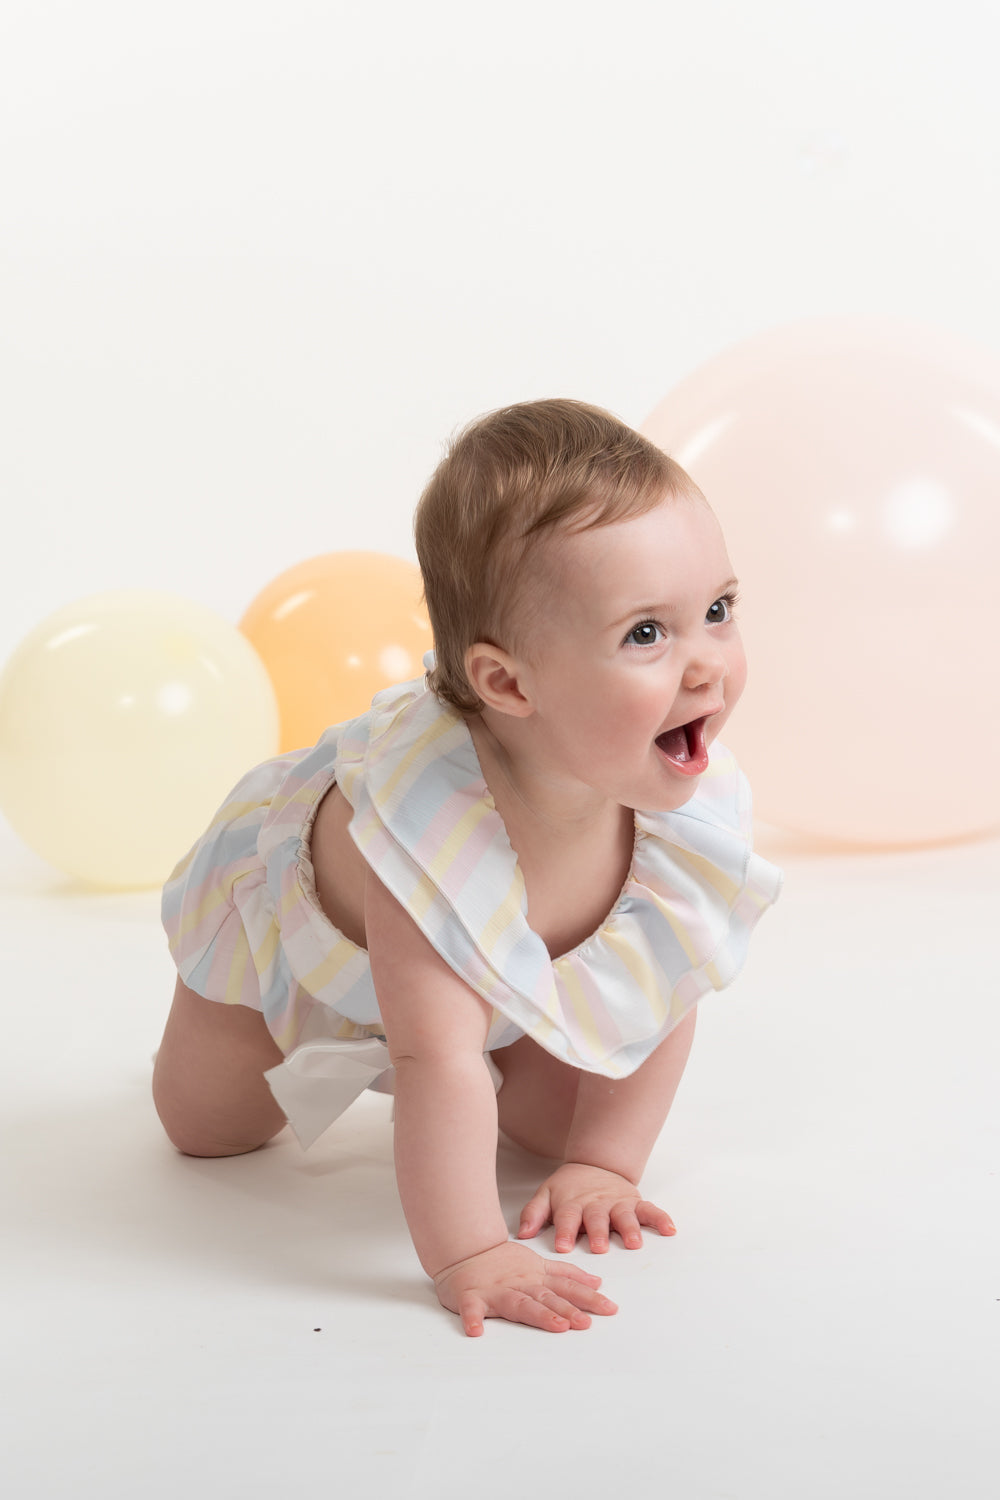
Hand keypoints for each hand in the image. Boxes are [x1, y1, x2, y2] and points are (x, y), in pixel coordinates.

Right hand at [433, 1240, 617, 1336]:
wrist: (465, 1249)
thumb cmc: (503, 1262)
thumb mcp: (539, 1264)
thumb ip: (566, 1274)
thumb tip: (597, 1282)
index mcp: (536, 1278)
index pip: (566, 1288)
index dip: (588, 1297)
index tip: (609, 1308)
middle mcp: (520, 1284)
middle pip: (547, 1297)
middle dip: (568, 1310)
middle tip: (586, 1323)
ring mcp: (496, 1291)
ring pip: (519, 1303)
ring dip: (538, 1314)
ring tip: (556, 1326)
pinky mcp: (470, 1297)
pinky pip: (470, 1309)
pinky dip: (472, 1319)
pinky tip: (475, 1331)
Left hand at [517, 1162, 675, 1253]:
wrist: (595, 1164)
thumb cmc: (569, 1187)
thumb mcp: (546, 1194)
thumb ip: (533, 1213)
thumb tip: (522, 1234)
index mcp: (572, 1203)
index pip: (566, 1218)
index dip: (564, 1231)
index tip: (562, 1247)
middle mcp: (596, 1204)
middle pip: (597, 1218)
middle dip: (598, 1232)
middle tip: (599, 1247)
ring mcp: (617, 1203)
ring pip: (624, 1215)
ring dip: (629, 1228)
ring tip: (634, 1243)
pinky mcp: (634, 1202)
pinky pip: (650, 1210)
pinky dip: (661, 1218)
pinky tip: (670, 1229)